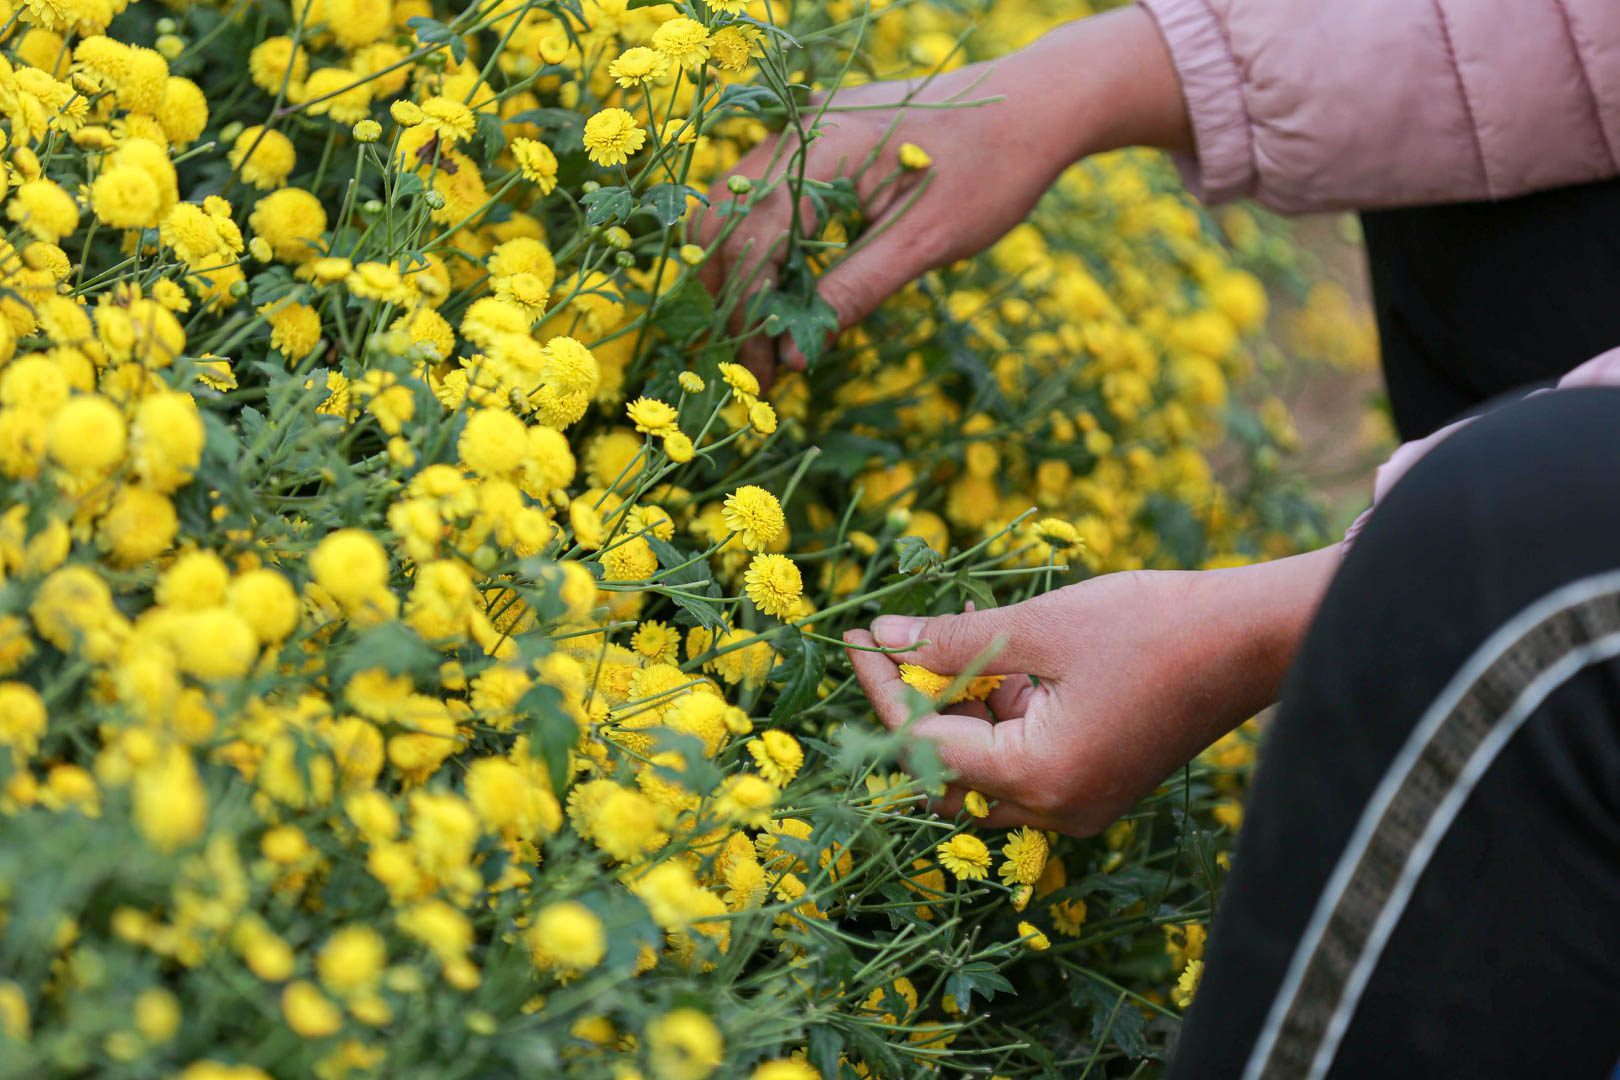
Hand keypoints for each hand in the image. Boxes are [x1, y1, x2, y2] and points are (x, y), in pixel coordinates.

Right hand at [695, 7, 1190, 382]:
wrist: (1034, 106)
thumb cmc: (991, 171)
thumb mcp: (927, 242)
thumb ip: (856, 291)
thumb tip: (793, 355)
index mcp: (821, 148)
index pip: (752, 242)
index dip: (747, 315)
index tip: (760, 374)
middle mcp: (797, 130)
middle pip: (724, 223)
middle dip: (729, 299)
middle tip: (750, 365)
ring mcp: (803, 129)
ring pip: (735, 208)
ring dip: (739, 275)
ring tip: (760, 338)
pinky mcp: (817, 140)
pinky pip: (765, 196)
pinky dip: (762, 247)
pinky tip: (783, 294)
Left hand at [843, 549, 1339, 834]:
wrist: (1255, 640)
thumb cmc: (1153, 625)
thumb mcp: (1040, 627)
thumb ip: (954, 642)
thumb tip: (884, 638)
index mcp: (1037, 776)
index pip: (922, 746)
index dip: (883, 689)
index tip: (860, 636)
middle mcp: (1055, 809)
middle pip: (945, 776)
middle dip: (915, 710)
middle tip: (896, 645)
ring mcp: (1080, 804)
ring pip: (983, 771)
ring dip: (960, 711)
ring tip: (961, 638)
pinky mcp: (1098, 786)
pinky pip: (1024, 765)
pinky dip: (1002, 717)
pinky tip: (1009, 661)